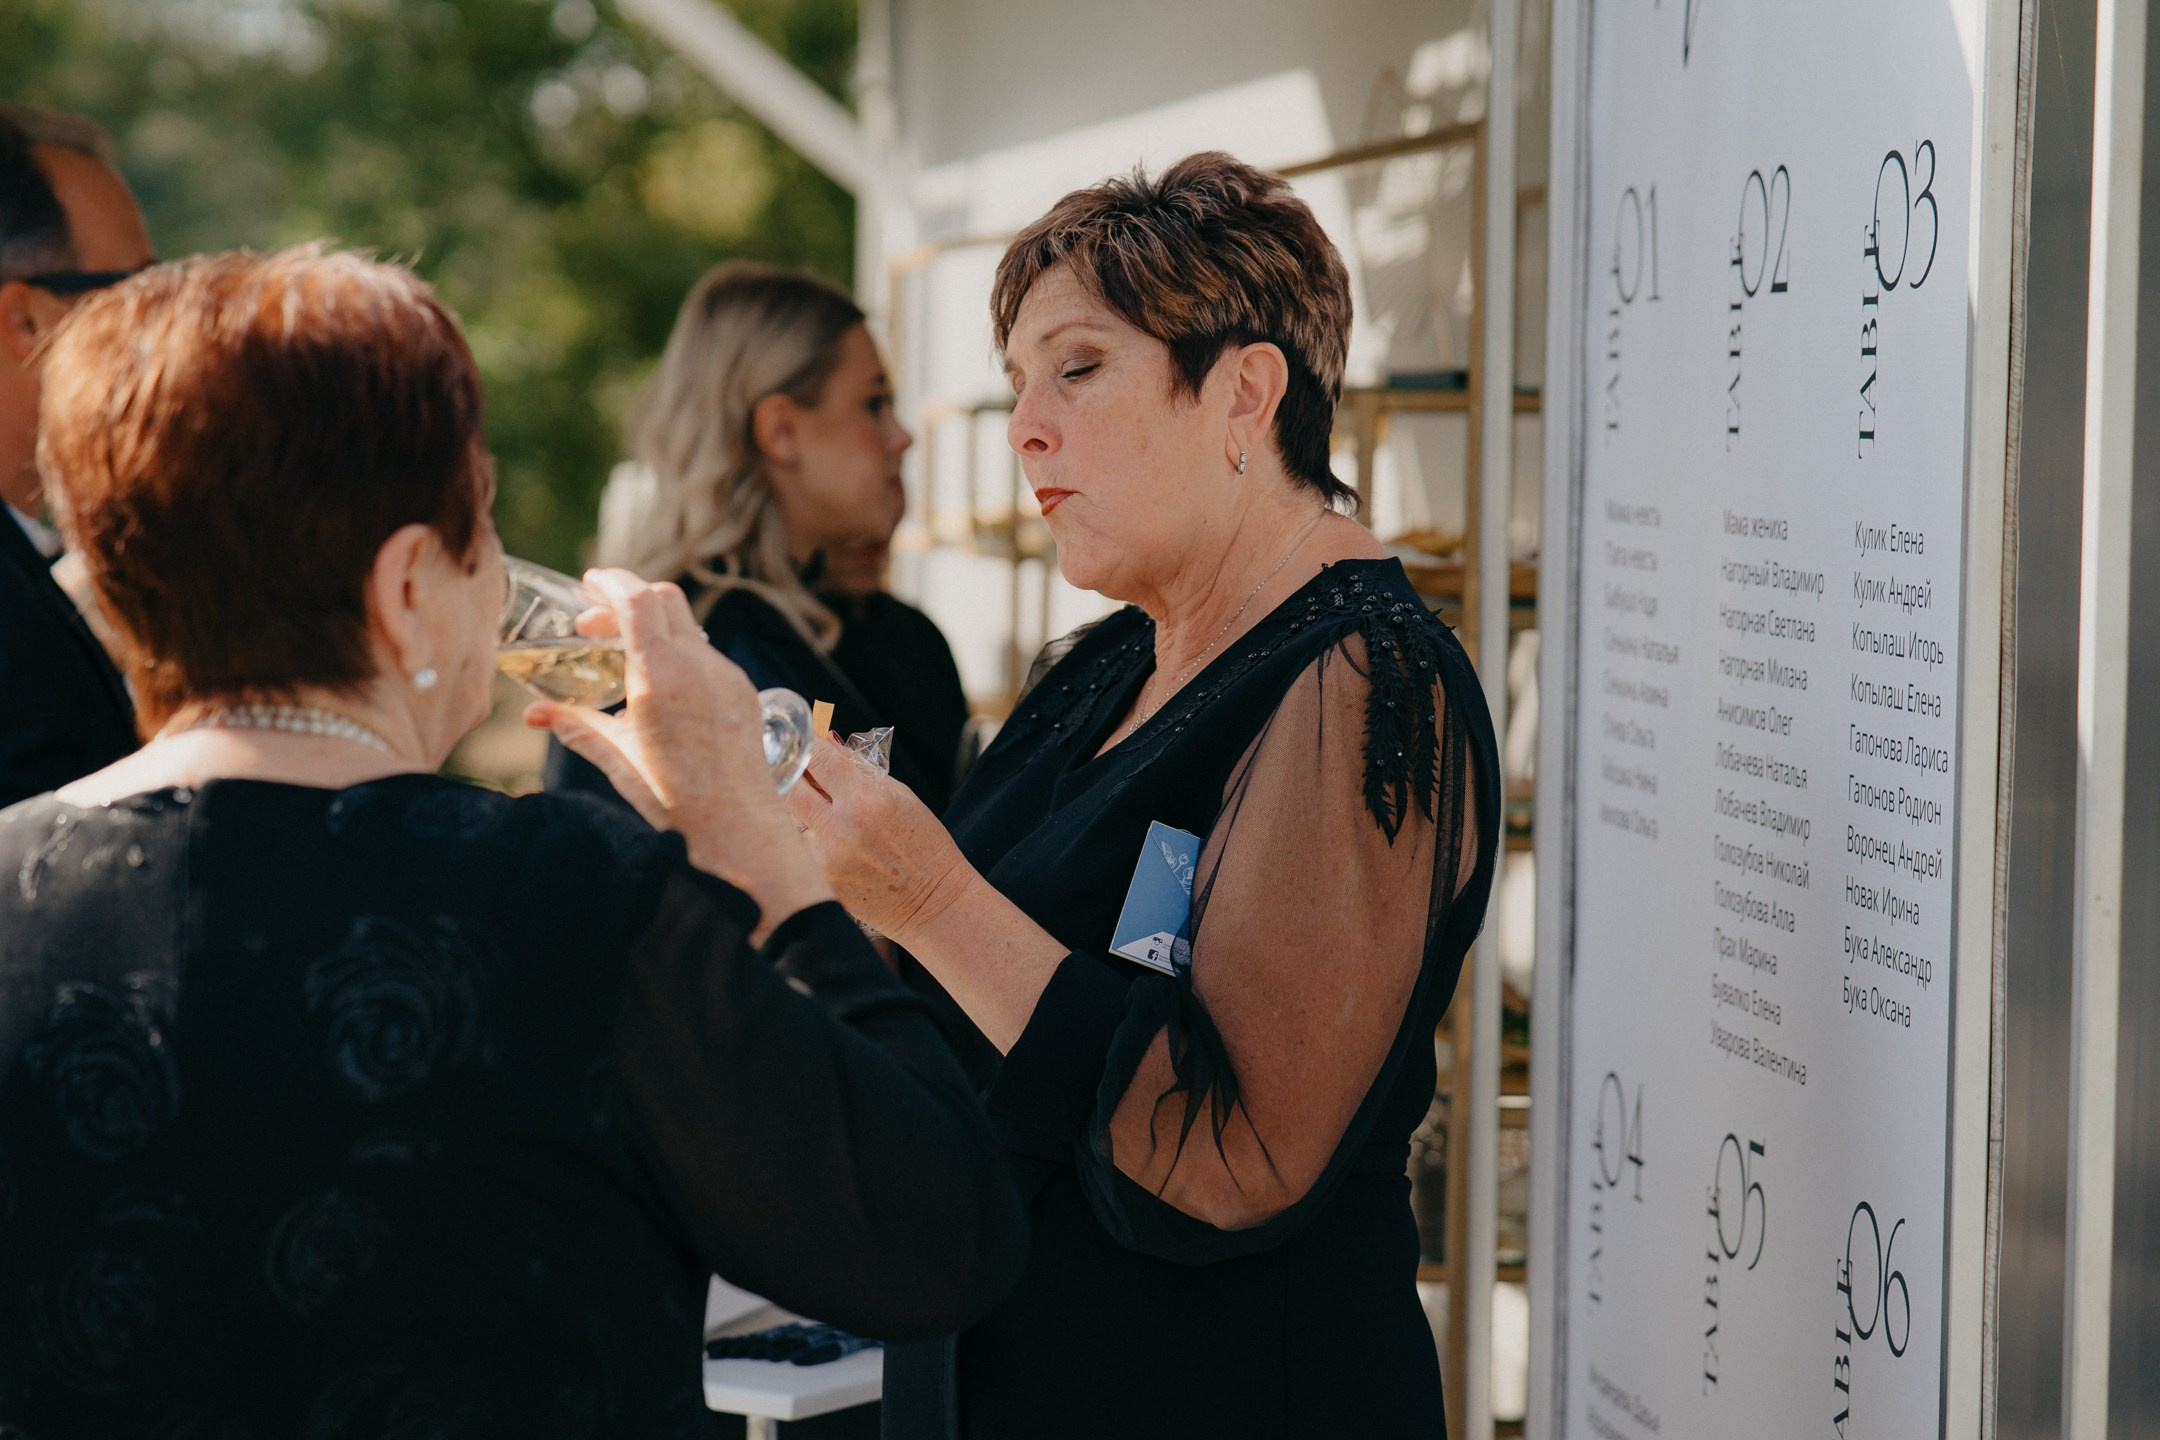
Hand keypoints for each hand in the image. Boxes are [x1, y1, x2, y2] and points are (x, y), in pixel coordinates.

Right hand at [525, 569, 831, 930]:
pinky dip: (676, 653)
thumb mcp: (618, 760)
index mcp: (663, 674)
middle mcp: (700, 665)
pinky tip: (657, 687)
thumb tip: (534, 715)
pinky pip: (706, 655)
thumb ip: (577, 726)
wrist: (742, 833)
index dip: (610, 582)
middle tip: (592, 626)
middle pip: (664, 600)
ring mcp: (727, 676)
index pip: (637, 599)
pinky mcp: (743, 693)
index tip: (588, 581)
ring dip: (652, 629)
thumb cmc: (676, 802)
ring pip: (687, 628)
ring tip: (620, 659)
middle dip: (626, 601)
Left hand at [785, 735, 975, 945]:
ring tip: (809, 802)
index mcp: (865, 801)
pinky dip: (800, 836)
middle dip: (788, 770)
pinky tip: (818, 834)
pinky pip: (796, 849)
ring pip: (786, 819)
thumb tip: (827, 742)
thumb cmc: (923, 845)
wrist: (933, 903)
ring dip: (792, 805)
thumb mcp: (899, 796)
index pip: (818, 758)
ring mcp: (824, 861)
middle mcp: (839, 830)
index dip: (805, 741)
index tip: (799, 735)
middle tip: (788, 762)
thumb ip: (859, 770)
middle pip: (787, 786)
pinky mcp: (818, 884)